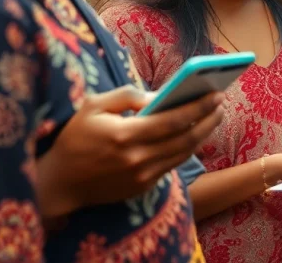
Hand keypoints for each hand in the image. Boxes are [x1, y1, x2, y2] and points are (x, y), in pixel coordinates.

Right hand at [36, 86, 224, 217]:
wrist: (60, 182)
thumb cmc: (76, 137)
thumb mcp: (93, 105)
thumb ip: (127, 95)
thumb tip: (159, 95)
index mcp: (125, 135)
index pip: (174, 120)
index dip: (199, 107)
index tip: (216, 94)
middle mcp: (137, 158)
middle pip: (186, 138)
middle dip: (208, 119)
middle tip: (221, 103)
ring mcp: (142, 176)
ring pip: (183, 153)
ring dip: (203, 134)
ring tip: (214, 116)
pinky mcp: (143, 187)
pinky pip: (173, 165)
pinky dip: (187, 148)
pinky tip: (195, 134)